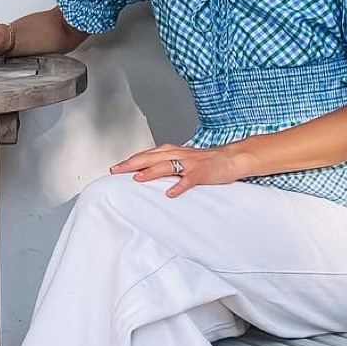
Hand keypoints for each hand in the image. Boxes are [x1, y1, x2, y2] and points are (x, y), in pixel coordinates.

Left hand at [109, 142, 246, 196]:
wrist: (231, 158)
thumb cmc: (207, 161)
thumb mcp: (183, 160)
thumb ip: (167, 164)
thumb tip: (148, 172)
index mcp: (172, 152)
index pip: (147, 155)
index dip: (130, 161)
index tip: (115, 168)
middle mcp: (178, 155)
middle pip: (150, 158)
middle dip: (132, 164)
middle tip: (116, 171)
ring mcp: (189, 164)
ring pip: (166, 166)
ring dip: (151, 172)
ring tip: (137, 179)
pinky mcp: (201, 173)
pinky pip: (188, 180)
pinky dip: (179, 186)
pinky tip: (171, 193)